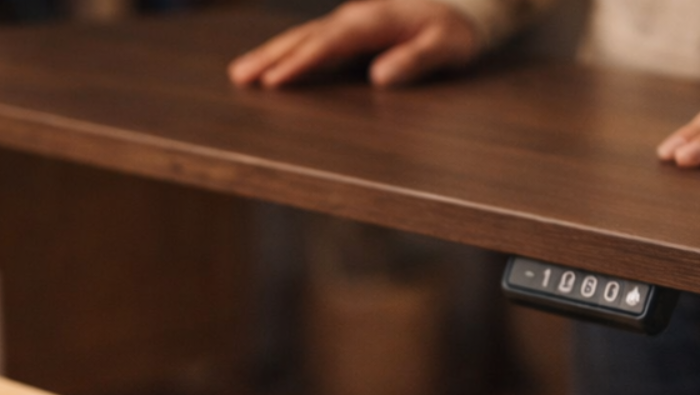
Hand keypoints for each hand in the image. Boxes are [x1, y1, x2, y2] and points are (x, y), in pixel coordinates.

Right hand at [228, 0, 478, 88]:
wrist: (459, 9)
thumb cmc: (454, 32)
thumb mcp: (447, 47)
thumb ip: (416, 60)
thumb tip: (380, 77)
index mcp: (374, 21)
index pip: (330, 43)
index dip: (302, 62)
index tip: (276, 81)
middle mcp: (354, 17)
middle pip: (306, 37)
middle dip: (271, 57)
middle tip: (240, 77)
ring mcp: (348, 22)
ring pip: (302, 37)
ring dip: (270, 54)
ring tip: (239, 74)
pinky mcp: (347, 31)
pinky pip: (311, 41)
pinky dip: (286, 53)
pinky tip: (267, 67)